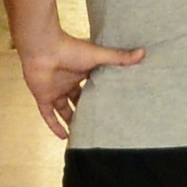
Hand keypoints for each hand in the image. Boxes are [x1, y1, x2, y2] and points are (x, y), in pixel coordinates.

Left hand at [15, 28, 139, 134]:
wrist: (43, 49)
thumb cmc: (70, 49)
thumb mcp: (98, 55)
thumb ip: (119, 57)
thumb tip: (143, 53)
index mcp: (81, 72)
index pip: (91, 86)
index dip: (99, 96)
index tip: (110, 106)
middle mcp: (68, 82)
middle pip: (77, 100)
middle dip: (85, 111)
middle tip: (98, 125)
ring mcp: (55, 90)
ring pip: (63, 110)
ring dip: (71, 121)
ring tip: (82, 135)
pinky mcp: (43, 97)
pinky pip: (48, 115)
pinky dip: (54, 126)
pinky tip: (64, 137)